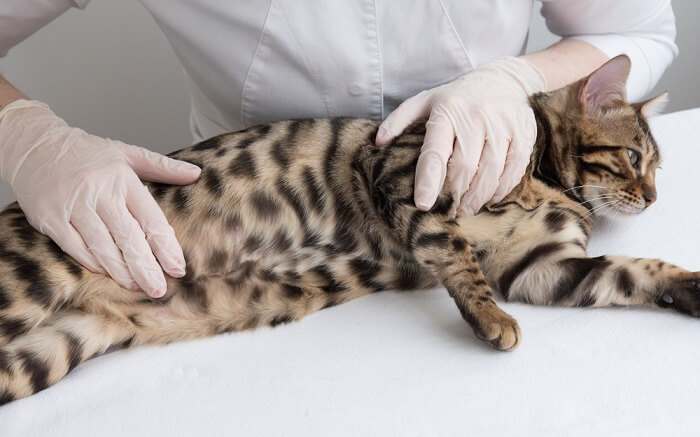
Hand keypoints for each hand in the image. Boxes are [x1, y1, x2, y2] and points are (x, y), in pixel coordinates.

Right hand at [0, 100, 200, 297]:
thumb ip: (162, 167)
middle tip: (160, 289)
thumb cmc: (87, 152)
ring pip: (102, 247)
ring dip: (121, 271)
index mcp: (122, 179)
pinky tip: (108, 274)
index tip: (178, 268)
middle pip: (128, 239)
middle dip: (146, 268)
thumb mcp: (127, 153)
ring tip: (138, 286)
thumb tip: (195, 174)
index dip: (165, 247)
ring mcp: (73, 207)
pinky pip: (75, 248)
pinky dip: (93, 263)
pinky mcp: (50, 219)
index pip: (150, 219)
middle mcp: (98, 193)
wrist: (35, 144)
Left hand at [376, 57, 545, 214]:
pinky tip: (490, 197)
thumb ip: (400, 119)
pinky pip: (513, 169)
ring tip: (467, 208)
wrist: (504, 78)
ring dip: (477, 197)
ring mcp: (502, 124)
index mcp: (447, 111)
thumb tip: (378, 142)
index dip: (428, 181)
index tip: (423, 203)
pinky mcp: (524, 132)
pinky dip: (500, 189)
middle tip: (448, 209)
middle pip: (464, 168)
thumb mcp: (426, 100)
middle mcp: (476, 116)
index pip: (435, 152)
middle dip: (454, 194)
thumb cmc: (458, 96)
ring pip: (490, 172)